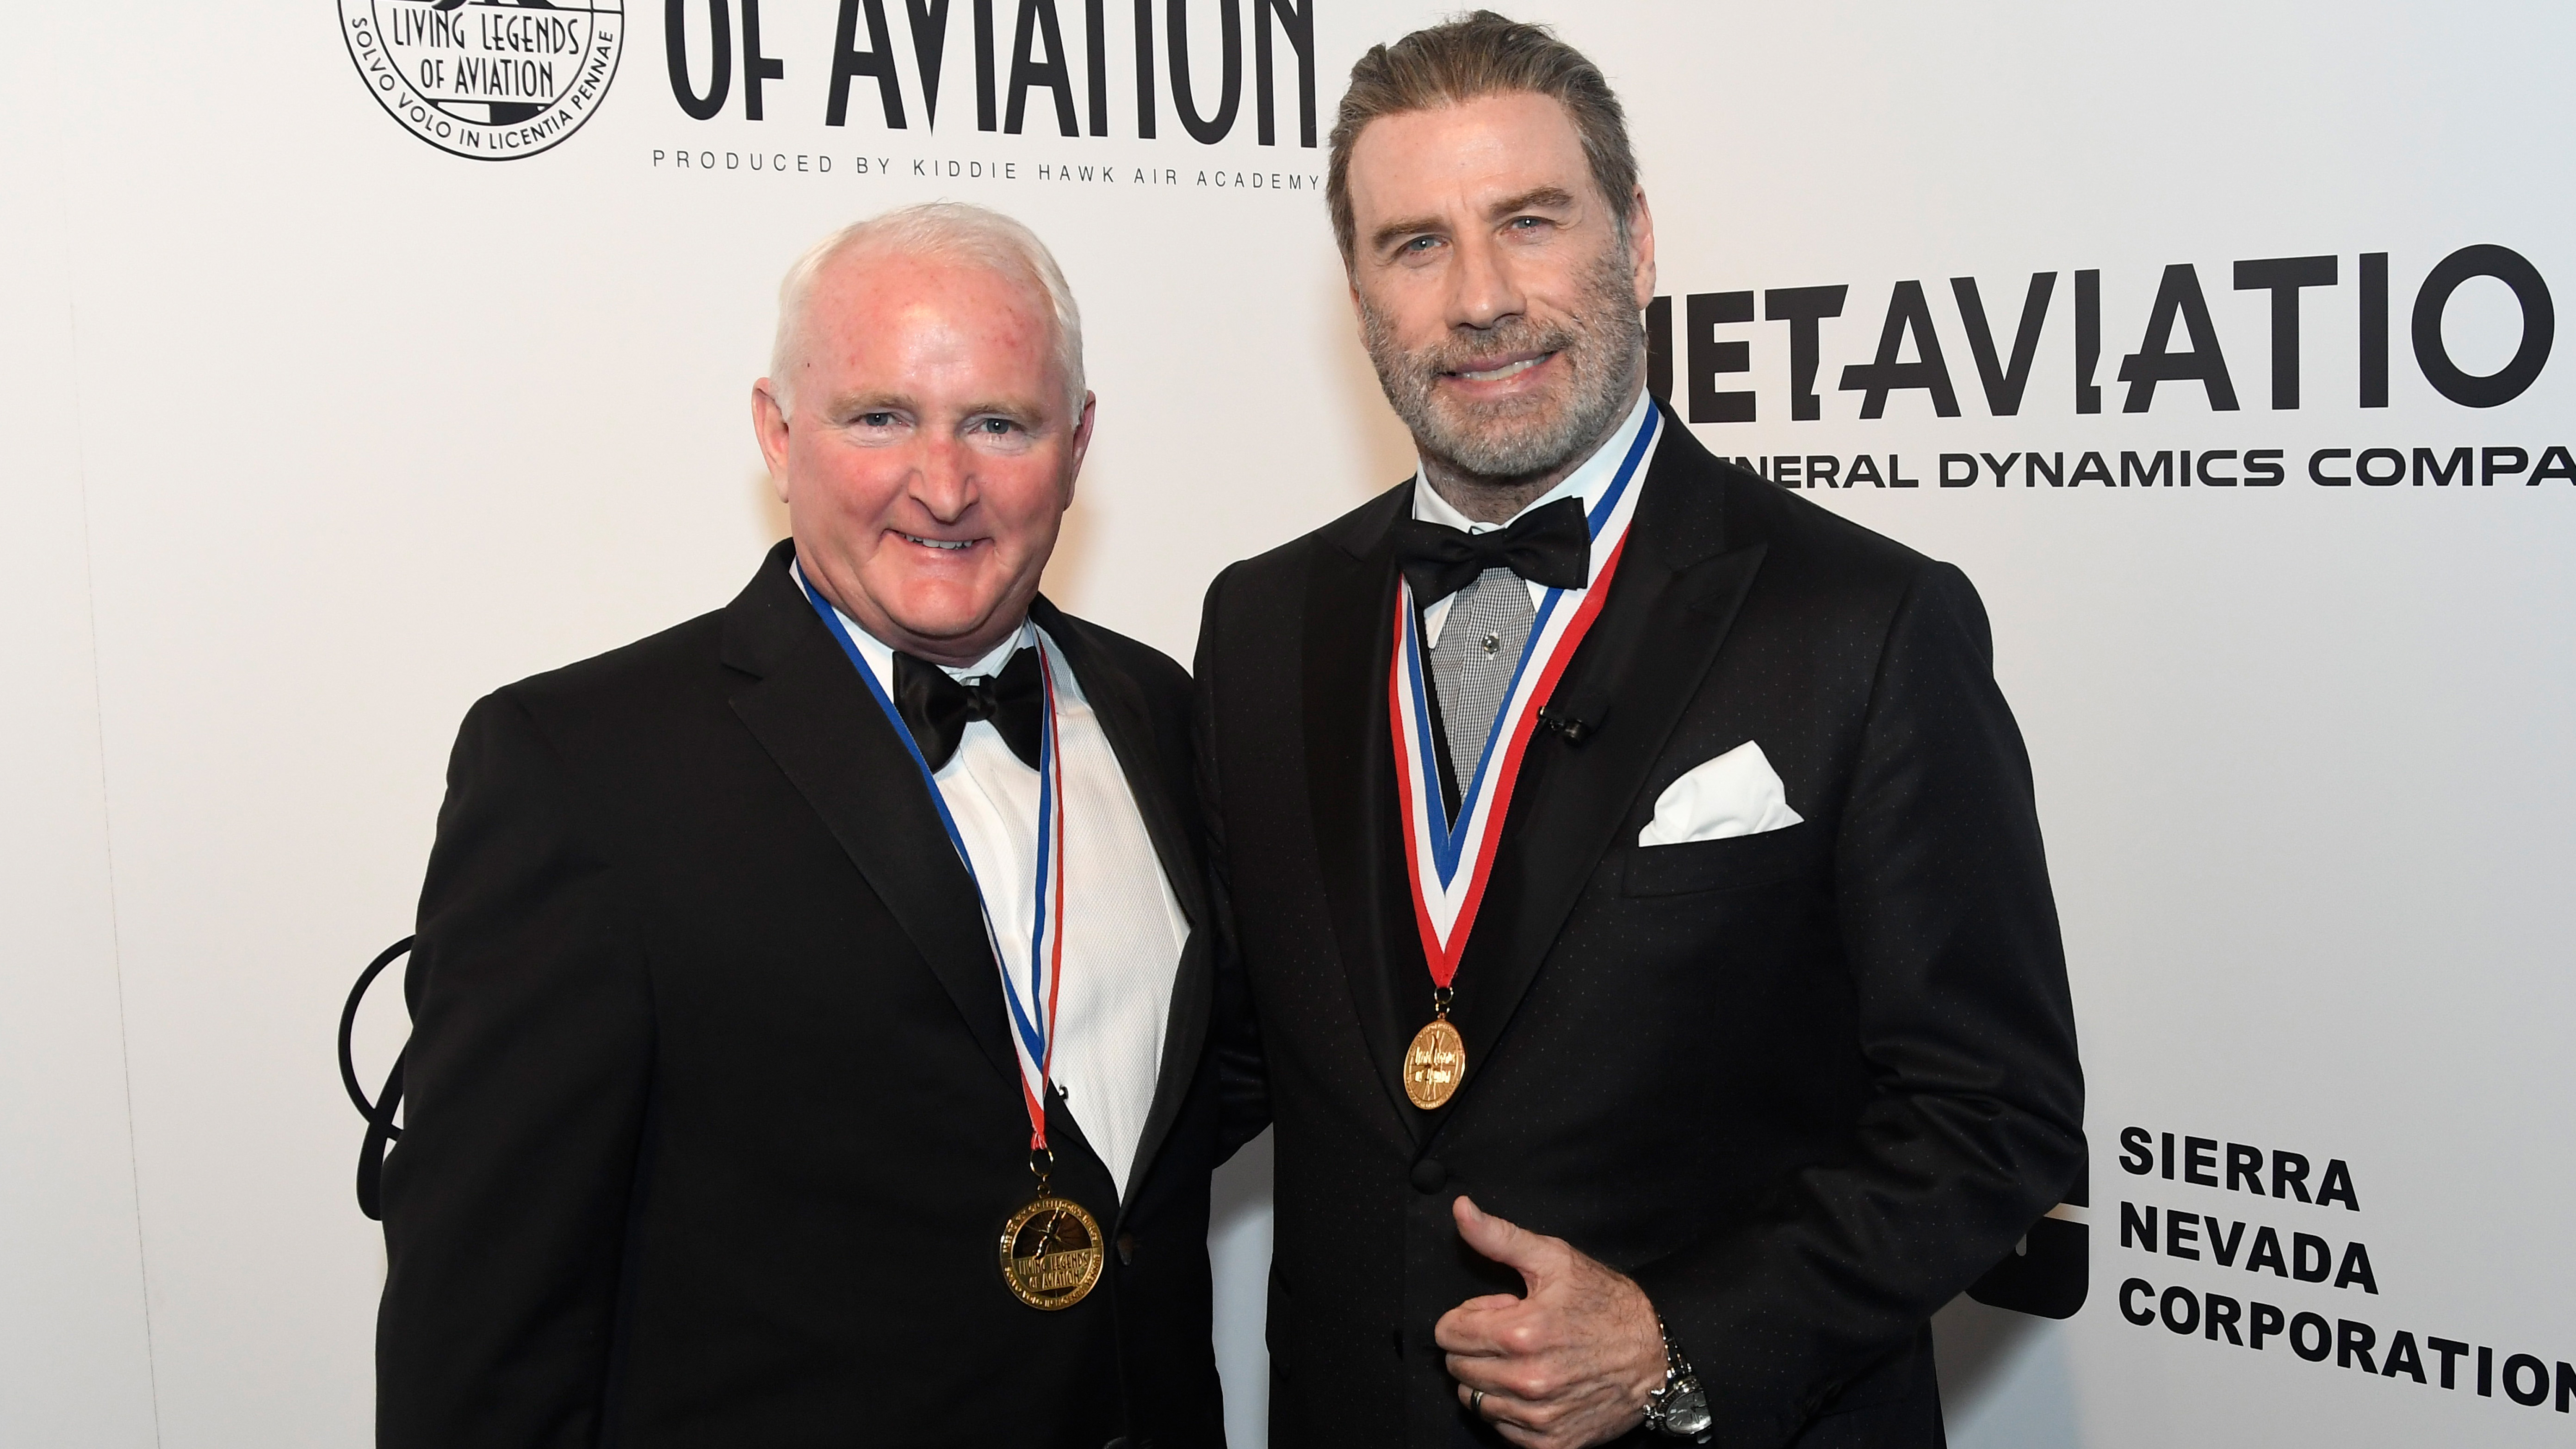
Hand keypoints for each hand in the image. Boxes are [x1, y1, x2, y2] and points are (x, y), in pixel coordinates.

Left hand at [1436, 1196, 1667, 1447]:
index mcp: (1520, 1333)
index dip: (1469, 1315)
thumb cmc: (1607, 1304)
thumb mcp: (1555, 1258)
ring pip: (1474, 1401)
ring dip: (1488, 1379)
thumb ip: (1499, 1237)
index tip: (1499, 1311)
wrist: (1658, 1355)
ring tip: (1522, 1360)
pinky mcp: (1551, 1442)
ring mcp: (1538, 1417)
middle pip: (1456, 1368)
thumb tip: (1461, 1209)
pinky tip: (1534, 1388)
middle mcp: (1526, 1381)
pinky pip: (1501, 1429)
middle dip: (1475, 1346)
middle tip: (1513, 1335)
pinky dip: (1509, 1409)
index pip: (1448, 1332)